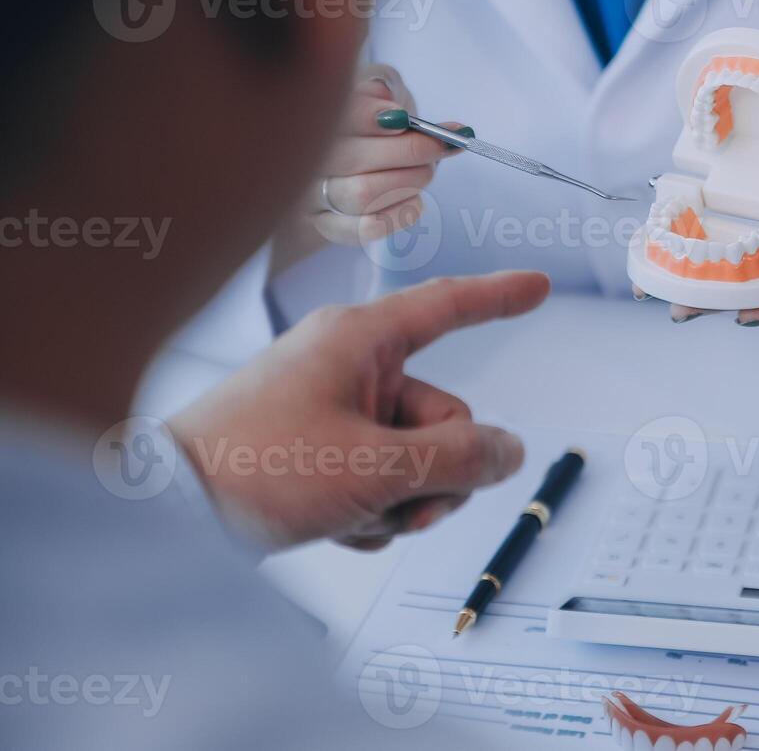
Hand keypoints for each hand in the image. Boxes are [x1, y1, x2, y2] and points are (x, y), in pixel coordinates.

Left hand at [169, 272, 551, 549]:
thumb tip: (507, 452)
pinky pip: (380, 477)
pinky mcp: (317, 449)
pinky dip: (371, 508)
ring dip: (401, 498)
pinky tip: (337, 525)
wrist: (166, 515)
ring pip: (415, 455)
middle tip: (400, 504)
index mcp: (359, 341)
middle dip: (436, 472)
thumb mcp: (375, 468)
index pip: (448, 307)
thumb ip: (459, 460)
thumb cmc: (252, 470)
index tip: (539, 285)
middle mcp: (348, 367)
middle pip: (444, 415)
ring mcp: (332, 409)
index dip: (500, 296)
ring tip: (356, 517)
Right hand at [272, 65, 469, 272]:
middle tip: (436, 145)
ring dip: (409, 181)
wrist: (364, 151)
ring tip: (426, 170)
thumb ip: (384, 88)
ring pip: (361, 195)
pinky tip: (415, 198)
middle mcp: (305, 159)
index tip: (403, 118)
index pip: (332, 118)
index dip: (369, 118)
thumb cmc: (372, 116)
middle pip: (351, 160)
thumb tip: (392, 105)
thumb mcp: (377, 86)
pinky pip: (367, 228)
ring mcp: (313, 197)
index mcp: (309, 116)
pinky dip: (401, 212)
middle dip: (408, 151)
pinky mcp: (331, 226)